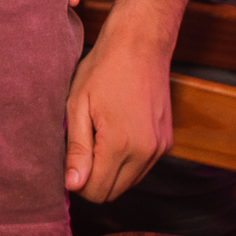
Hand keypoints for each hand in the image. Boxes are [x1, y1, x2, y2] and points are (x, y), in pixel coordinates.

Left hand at [63, 29, 172, 200]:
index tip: (69, 159)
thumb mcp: (78, 105)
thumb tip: (73, 185)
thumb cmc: (104, 68)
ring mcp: (160, 148)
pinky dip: (126, 161)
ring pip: (129, 182)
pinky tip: (115, 134)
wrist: (140, 43)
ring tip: (97, 136)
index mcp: (121, 144)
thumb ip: (77, 149)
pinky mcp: (166, 142)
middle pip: (113, 192)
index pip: (97, 191)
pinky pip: (142, 167)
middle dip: (93, 179)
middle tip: (80, 148)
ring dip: (110, 171)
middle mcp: (146, 152)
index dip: (78, 182)